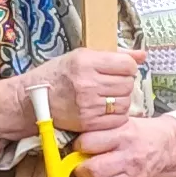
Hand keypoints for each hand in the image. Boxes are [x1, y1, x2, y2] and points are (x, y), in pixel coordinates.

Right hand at [0, 48, 142, 153]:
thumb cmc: (57, 75)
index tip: (120, 69)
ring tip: (107, 96)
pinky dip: (115, 115)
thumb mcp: (81, 56)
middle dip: (124, 83)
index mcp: (86, 61)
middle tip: (112, 83)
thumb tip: (142, 54)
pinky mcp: (88, 122)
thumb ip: (114, 55)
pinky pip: (117, 119)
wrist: (32, 100)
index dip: (127, 67)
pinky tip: (105, 109)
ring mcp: (88, 104)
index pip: (126, 64)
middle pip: (127, 83)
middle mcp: (87, 82)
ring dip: (120, 99)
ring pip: (124, 102)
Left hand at [68, 112, 175, 176]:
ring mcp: (132, 176)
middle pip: (93, 169)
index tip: (78, 147)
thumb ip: (99, 128)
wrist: (165, 146)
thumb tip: (72, 139)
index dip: (78, 145)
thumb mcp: (121, 121)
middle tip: (78, 166)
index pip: (89, 143)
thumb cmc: (138, 133)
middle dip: (79, 170)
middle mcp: (128, 156)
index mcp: (123, 135)